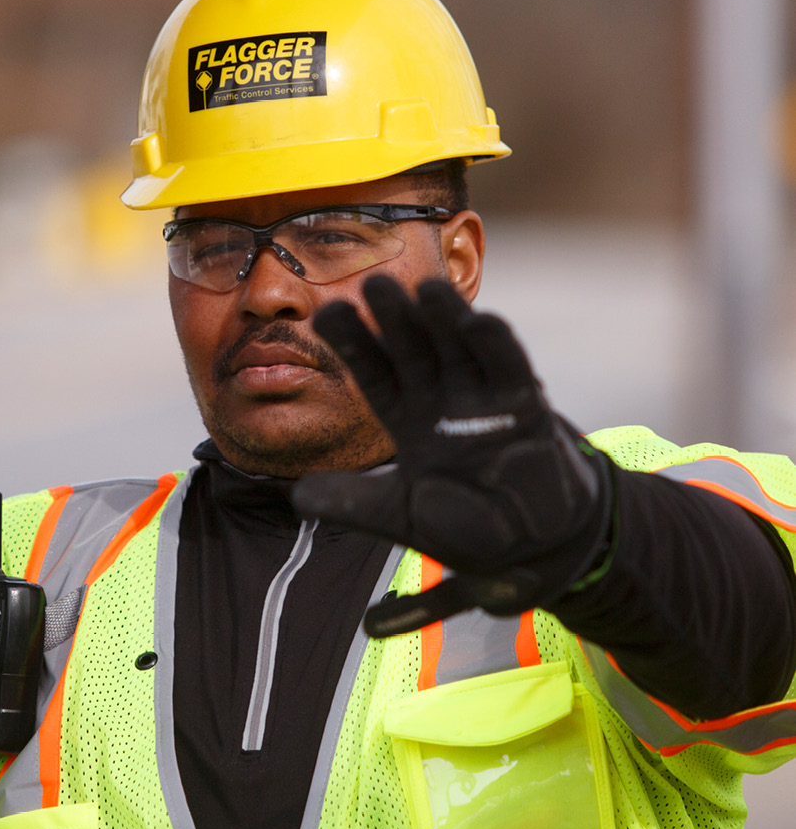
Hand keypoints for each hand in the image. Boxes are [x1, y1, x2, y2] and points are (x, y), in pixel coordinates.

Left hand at [290, 277, 612, 636]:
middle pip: (412, 347)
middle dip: (395, 317)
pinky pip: (507, 370)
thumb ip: (352, 502)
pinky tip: (479, 322)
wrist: (530, 546)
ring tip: (429, 288)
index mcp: (406, 416)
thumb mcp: (398, 514)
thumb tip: (298, 496)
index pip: (373, 371)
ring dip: (445, 318)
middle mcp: (440, 397)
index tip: (324, 314)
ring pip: (458, 346)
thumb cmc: (465, 524)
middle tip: (374, 282)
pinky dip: (495, 346)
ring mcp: (481, 397)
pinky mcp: (522, 408)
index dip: (351, 343)